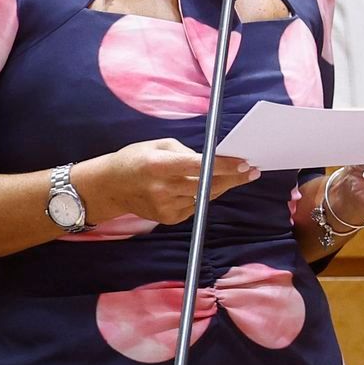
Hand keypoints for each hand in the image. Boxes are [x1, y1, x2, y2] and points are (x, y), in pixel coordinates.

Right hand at [80, 138, 259, 226]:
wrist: (111, 187)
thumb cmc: (136, 159)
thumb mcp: (158, 146)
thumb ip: (186, 153)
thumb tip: (213, 161)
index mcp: (159, 165)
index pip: (199, 166)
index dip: (224, 166)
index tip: (244, 163)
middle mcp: (162, 188)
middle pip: (207, 185)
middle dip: (233, 178)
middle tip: (252, 171)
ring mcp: (165, 207)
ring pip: (205, 196)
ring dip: (221, 186)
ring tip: (237, 175)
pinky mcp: (168, 218)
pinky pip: (196, 205)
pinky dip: (203, 195)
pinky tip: (205, 186)